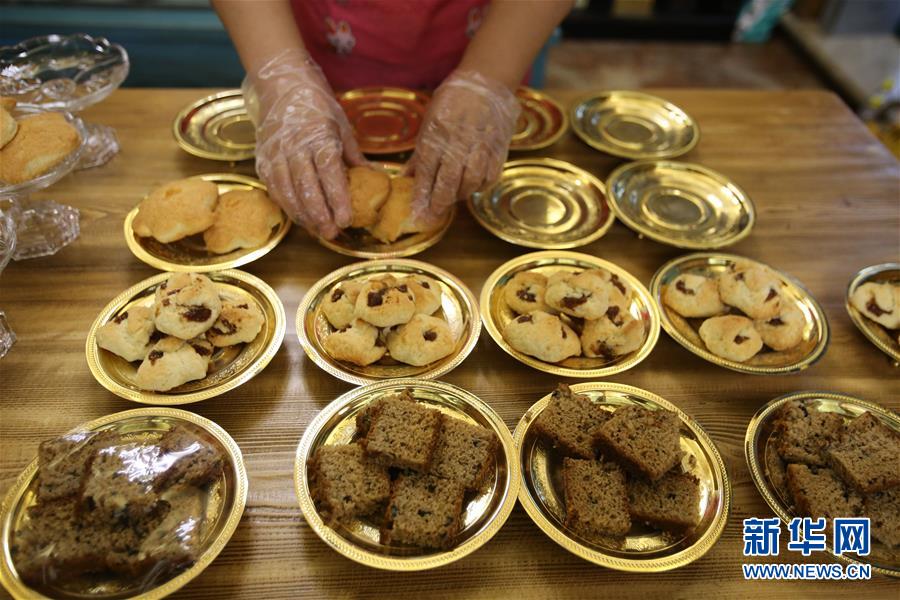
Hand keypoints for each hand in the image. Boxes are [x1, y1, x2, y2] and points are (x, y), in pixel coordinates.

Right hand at [243, 49, 365, 238]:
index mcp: (318, 136)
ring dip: (303, 215)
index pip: (329, 171)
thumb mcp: (341, 126)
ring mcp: (275, 153)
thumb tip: (375, 177)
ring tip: (318, 230)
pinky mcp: (263, 160)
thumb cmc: (317, 106)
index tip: (346, 219)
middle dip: (320, 214)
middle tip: (333, 233)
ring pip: (287, 192)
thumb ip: (354, 155)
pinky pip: (274, 189)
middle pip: (306, 187)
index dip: (337, 198)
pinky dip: (287, 206)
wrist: (280, 84)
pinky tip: (300, 218)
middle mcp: (294, 146)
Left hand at [405, 70, 519, 223]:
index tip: (417, 211)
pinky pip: (489, 178)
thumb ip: (420, 153)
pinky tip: (471, 186)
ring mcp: (481, 146)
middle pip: (448, 181)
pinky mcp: (499, 149)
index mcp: (437, 132)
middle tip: (432, 216)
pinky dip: (479, 187)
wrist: (487, 83)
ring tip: (451, 197)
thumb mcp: (430, 121)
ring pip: (470, 182)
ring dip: (459, 195)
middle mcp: (459, 140)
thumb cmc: (452, 101)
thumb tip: (406, 178)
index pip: (426, 170)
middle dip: (439, 203)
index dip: (421, 193)